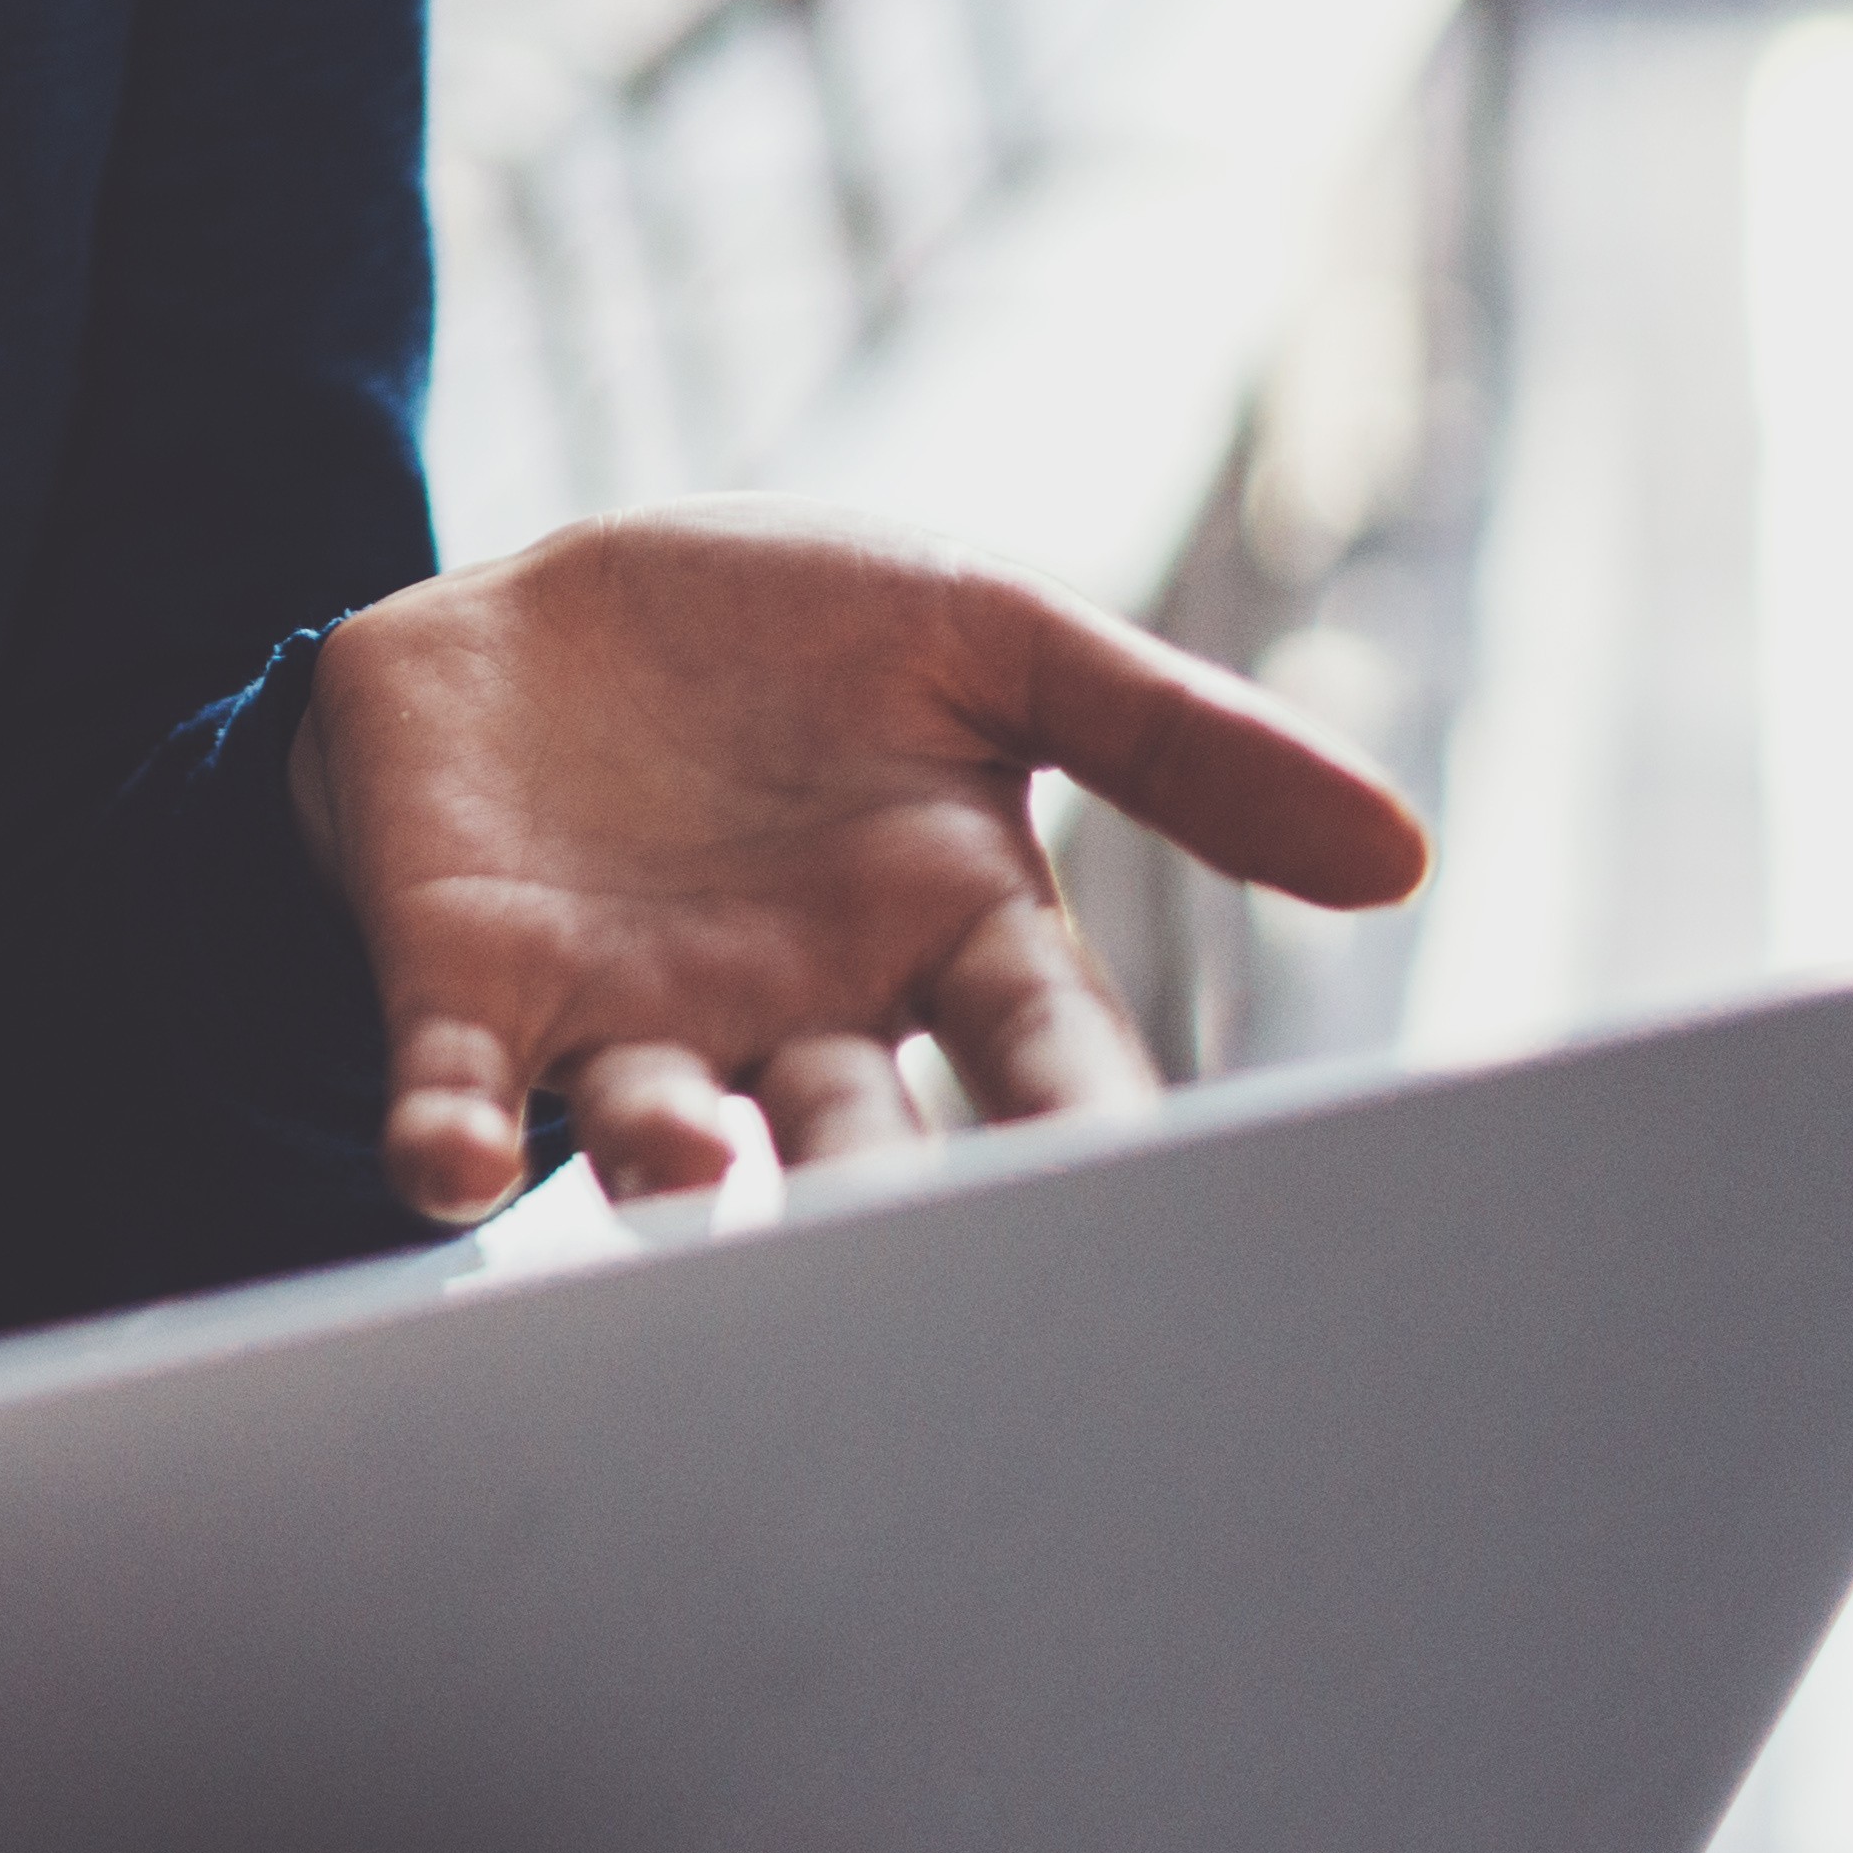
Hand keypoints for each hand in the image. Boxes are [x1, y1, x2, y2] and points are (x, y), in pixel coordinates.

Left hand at [291, 507, 1433, 1221]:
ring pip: (664, 1128)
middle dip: (882, 1194)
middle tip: (912, 1255)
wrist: (551, 598)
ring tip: (697, 1169)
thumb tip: (1403, 856)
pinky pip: (461, 1082)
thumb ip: (1175, 738)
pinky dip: (453, 1133)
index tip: (1143, 1201)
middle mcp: (795, 1013)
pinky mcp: (473, 980)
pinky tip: (448, 1170)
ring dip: (675, 1164)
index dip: (1087, 1127)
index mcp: (943, 933)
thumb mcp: (994, 636)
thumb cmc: (796, 638)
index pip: (1044, 1054)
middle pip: (860, 1133)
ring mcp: (630, 1011)